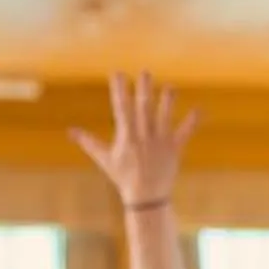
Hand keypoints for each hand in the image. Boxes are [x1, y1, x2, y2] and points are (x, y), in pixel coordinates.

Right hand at [71, 72, 198, 205]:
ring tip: (170, 87)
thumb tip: (70, 131)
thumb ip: (89, 142)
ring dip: (167, 102)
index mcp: (126, 137)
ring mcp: (160, 143)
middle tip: (145, 72)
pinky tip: (199, 109)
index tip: (117, 74)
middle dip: (144, 89)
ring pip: (164, 117)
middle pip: (144, 108)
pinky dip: (192, 122)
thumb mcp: (104, 159)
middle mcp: (144, 137)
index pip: (121, 108)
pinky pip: (185, 134)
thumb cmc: (123, 177)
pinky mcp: (174, 150)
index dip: (119, 90)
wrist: (146, 197)